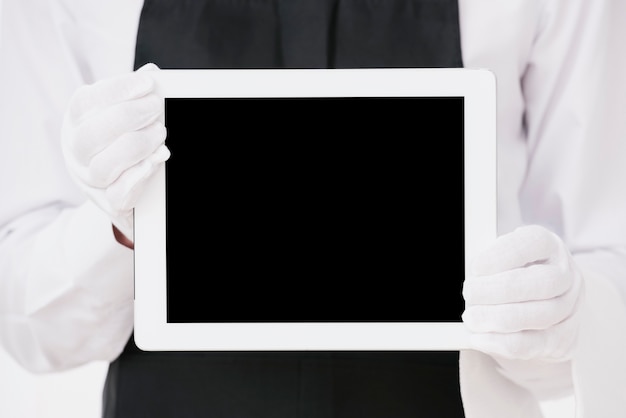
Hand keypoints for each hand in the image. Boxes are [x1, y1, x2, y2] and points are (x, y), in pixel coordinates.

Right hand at [61, 63, 169, 239]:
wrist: (119, 185)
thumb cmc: (119, 140)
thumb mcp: (122, 114)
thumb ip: (135, 95)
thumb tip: (152, 74)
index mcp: (77, 122)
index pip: (86, 102)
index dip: (118, 90)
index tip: (148, 83)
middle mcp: (77, 152)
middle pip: (92, 135)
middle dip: (129, 117)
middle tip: (157, 108)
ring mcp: (91, 180)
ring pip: (104, 166)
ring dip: (137, 146)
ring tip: (160, 134)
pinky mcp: (111, 204)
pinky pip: (119, 195)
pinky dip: (139, 177)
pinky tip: (156, 160)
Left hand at [462, 225, 583, 361]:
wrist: (538, 304)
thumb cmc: (511, 274)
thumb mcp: (500, 257)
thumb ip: (490, 263)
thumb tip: (474, 276)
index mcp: (548, 246)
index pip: (534, 242)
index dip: (503, 255)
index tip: (476, 267)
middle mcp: (565, 274)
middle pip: (541, 282)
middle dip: (499, 289)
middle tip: (469, 293)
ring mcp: (569, 307)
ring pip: (540, 315)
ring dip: (499, 318)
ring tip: (471, 317)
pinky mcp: (562, 338)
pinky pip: (534, 344)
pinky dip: (502, 343)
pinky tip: (480, 338)